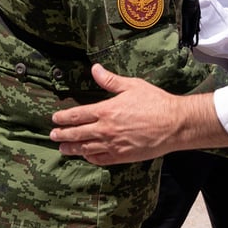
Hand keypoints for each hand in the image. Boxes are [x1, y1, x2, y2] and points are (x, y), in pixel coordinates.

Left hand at [51, 64, 226, 163]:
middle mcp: (105, 130)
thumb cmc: (155, 102)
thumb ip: (110, 80)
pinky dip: (90, 157)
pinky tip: (86, 155)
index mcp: (106, 111)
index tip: (55, 119)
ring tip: (63, 148)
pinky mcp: (122, 156)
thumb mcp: (132, 86)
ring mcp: (113, 145)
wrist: (174, 124)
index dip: (64, 118)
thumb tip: (94, 69)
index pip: (77, 115)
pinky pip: (100, 159)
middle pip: (77, 134)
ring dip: (72, 148)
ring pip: (85, 148)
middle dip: (62, 134)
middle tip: (53, 135)